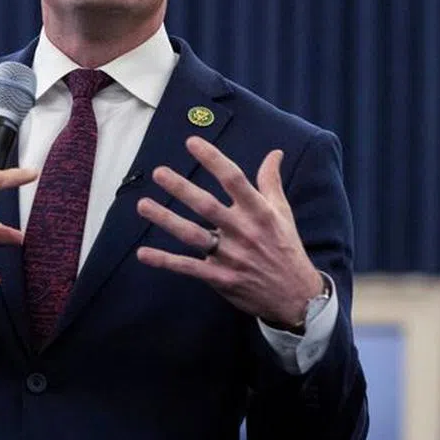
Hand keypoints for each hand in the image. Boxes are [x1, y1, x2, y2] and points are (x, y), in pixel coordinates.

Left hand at [135, 137, 322, 326]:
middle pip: (207, 206)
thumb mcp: (283, 213)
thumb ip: (271, 182)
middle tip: (159, 172)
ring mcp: (230, 256)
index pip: (234, 179)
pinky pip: (188, 268)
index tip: (192, 142)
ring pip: (192, 235)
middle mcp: (243, 232)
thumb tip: (275, 153)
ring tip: (142, 205)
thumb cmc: (286, 249)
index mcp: (260, 212)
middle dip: (182, 189)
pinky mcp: (220, 278)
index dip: (213, 159)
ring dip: (166, 220)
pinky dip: (165, 261)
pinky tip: (143, 254)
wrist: (297, 297)